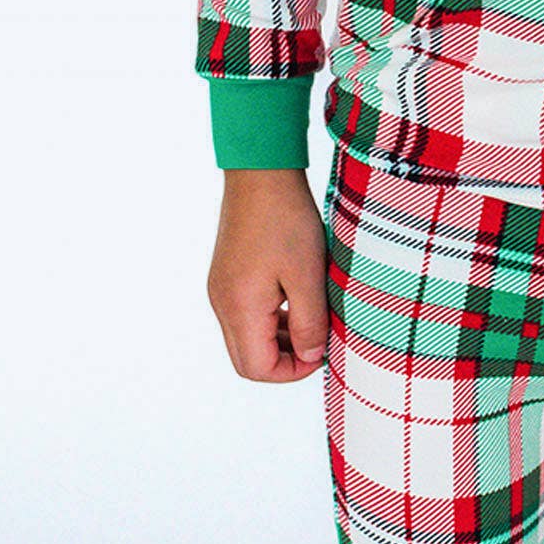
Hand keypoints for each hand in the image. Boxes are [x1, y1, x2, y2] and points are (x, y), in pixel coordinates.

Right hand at [206, 168, 330, 383]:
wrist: (261, 172)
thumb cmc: (287, 220)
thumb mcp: (308, 275)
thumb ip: (310, 324)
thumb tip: (311, 356)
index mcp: (239, 307)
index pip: (258, 368)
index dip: (293, 371)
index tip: (323, 351)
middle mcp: (222, 304)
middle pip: (248, 360)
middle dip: (285, 360)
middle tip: (318, 340)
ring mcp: (221, 289)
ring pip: (247, 338)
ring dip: (279, 340)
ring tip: (313, 319)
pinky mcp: (226, 276)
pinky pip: (245, 315)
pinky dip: (270, 320)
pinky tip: (296, 301)